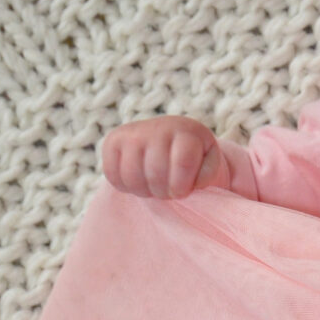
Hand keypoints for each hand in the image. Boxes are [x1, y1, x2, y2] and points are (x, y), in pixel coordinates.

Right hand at [101, 116, 224, 197]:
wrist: (167, 137)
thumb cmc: (191, 155)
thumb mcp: (207, 162)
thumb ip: (207, 174)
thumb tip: (193, 183)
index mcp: (186, 131)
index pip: (183, 163)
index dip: (181, 186)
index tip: (182, 190)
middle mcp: (158, 127)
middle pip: (155, 173)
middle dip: (162, 192)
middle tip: (167, 191)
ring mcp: (132, 132)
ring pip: (132, 176)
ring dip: (143, 191)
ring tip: (153, 187)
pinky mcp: (112, 141)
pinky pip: (112, 174)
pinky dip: (125, 186)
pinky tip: (138, 181)